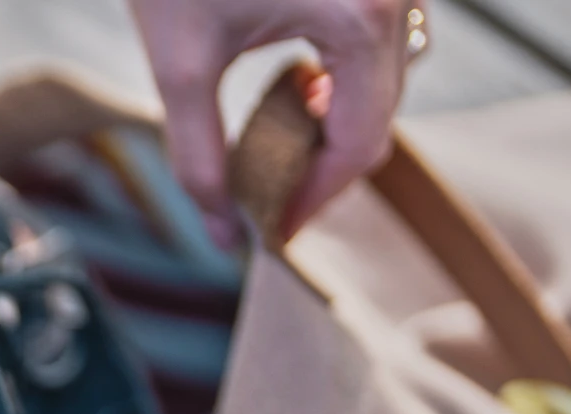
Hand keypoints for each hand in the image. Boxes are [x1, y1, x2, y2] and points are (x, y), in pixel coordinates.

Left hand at [130, 0, 414, 242]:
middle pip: (381, 113)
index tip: (275, 228)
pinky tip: (296, 83)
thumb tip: (220, 234)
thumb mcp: (182, 65)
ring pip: (387, 76)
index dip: (316, 196)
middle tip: (272, 197)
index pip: (359, 141)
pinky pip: (380, 36)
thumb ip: (201, 159)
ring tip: (279, 139)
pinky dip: (345, 72)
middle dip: (327, 163)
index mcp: (361, 18)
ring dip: (340, 118)